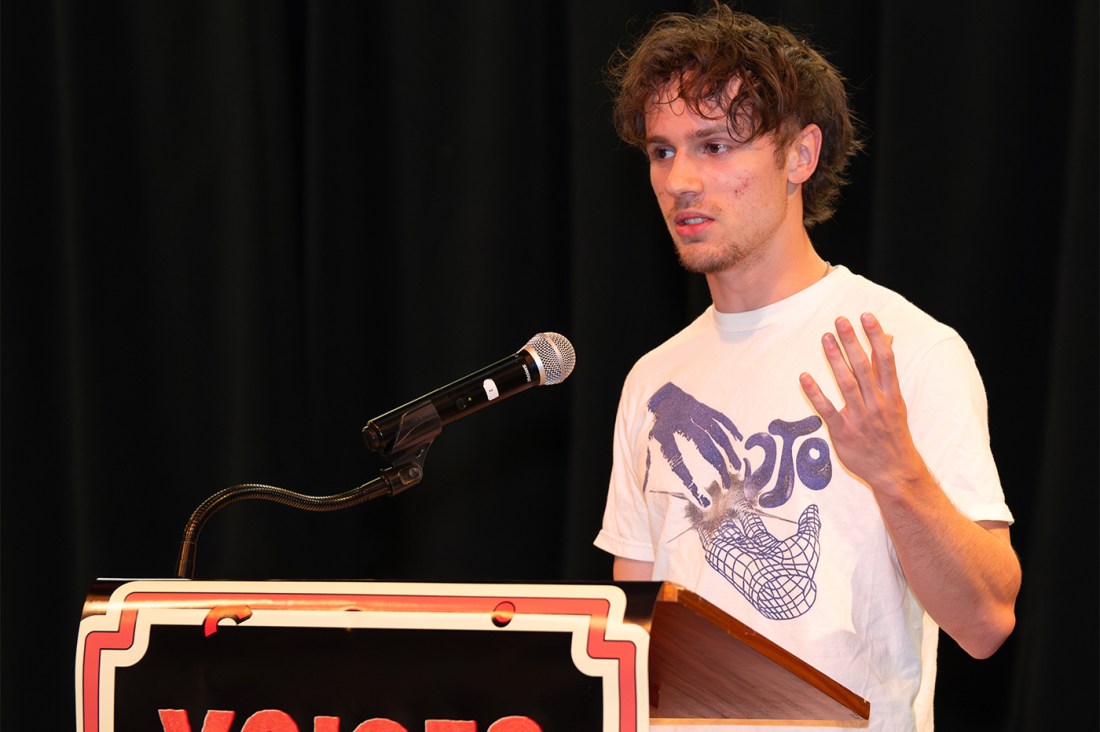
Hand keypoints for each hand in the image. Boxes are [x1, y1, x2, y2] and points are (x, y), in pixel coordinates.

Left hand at [645, 382, 742, 507]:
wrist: (657, 394)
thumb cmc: (654, 428)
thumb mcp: (646, 445)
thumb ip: (649, 465)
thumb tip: (648, 490)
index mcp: (662, 436)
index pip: (677, 464)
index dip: (692, 486)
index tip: (706, 503)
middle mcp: (678, 421)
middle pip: (703, 447)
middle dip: (718, 469)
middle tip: (727, 487)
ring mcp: (692, 410)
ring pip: (715, 432)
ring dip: (729, 452)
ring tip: (737, 469)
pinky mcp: (702, 404)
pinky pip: (720, 417)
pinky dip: (732, 430)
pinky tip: (740, 442)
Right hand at [690, 492, 820, 619]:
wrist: (780, 587)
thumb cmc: (796, 568)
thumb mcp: (806, 541)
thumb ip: (809, 525)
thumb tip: (814, 509)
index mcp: (765, 546)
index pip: (751, 523)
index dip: (747, 509)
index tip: (742, 492)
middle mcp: (746, 548)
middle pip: (732, 524)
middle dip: (727, 507)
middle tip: (722, 487)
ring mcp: (732, 551)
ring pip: (719, 527)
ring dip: (713, 512)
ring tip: (708, 491)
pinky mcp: (719, 554)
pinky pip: (706, 536)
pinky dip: (700, 522)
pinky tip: (697, 506)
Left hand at [798, 313, 924, 489]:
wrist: (894, 471)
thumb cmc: (892, 432)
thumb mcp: (895, 401)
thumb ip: (885, 371)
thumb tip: (888, 339)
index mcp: (892, 395)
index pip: (885, 360)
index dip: (876, 337)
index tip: (866, 316)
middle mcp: (877, 404)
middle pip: (863, 368)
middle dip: (852, 343)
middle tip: (840, 320)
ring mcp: (860, 418)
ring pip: (846, 385)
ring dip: (835, 360)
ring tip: (825, 338)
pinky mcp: (843, 432)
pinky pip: (827, 410)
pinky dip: (815, 393)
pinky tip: (804, 377)